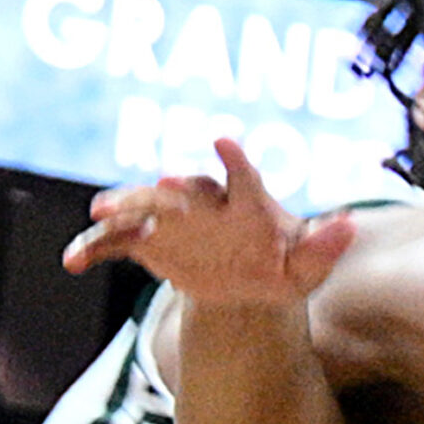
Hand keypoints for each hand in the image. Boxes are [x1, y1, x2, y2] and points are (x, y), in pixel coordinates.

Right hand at [62, 138, 354, 308]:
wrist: (248, 284)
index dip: (236, 159)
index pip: (243, 176)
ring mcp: (172, 221)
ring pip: (142, 207)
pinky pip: (117, 242)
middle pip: (183, 190)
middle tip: (157, 186)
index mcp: (246, 203)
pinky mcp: (149, 242)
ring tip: (99, 214)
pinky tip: (73, 262)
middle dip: (167, 188)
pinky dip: (96, 247)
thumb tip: (351, 226)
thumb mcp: (307, 266)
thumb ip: (324, 247)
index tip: (223, 140)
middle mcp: (205, 203)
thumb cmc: (282, 266)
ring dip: (122, 208)